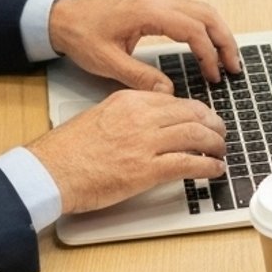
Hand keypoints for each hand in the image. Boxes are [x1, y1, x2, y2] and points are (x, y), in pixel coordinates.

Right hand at [27, 90, 225, 212]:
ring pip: (196, 136)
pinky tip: (215, 170)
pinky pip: (189, 164)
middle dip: (213, 125)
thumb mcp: (99, 116)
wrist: (51, 171)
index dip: (196, 111)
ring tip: (221, 151)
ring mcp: (146, 143)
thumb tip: (148, 126)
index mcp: (129, 100)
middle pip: (192, 114)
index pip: (174, 100)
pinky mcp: (147, 170)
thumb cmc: (67, 150)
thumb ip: (127, 116)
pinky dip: (208, 166)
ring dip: (215, 145)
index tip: (203, 118)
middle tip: (220, 133)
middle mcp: (141, 117)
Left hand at [49, 0, 240, 90]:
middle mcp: (159, 1)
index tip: (214, 76)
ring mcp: (159, 1)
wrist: (63, 18)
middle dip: (225, 41)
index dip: (208, 54)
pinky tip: (208, 48)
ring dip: (219, 33)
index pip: (193, 29)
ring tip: (227, 60)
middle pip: (207, 15)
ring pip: (202, 11)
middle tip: (234, 68)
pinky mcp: (156, 6)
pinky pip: (191, 13)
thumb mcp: (107, 62)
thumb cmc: (82, 35)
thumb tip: (168, 93)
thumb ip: (139, 78)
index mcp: (150, 12)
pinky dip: (206, 29)